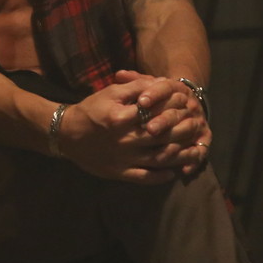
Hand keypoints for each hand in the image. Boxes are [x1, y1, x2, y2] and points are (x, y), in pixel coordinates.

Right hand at [58, 76, 204, 184]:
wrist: (65, 134)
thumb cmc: (91, 110)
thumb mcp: (111, 92)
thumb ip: (136, 87)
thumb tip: (161, 83)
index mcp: (121, 118)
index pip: (156, 112)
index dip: (174, 107)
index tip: (187, 103)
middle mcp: (124, 140)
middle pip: (162, 137)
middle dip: (183, 131)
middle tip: (196, 125)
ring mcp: (123, 159)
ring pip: (159, 160)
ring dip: (180, 156)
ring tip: (195, 150)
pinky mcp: (119, 173)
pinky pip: (145, 178)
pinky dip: (162, 176)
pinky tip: (174, 172)